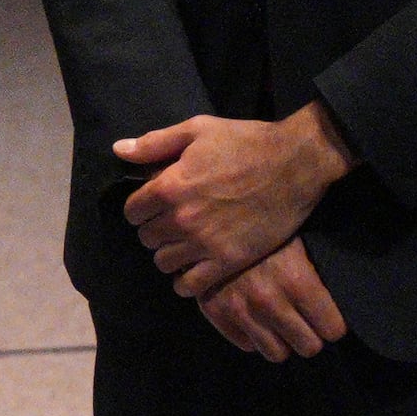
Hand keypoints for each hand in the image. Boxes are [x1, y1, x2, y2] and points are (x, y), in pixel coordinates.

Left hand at [117, 102, 353, 296]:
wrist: (297, 162)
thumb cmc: (246, 141)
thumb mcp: (198, 129)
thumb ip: (155, 143)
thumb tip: (119, 150)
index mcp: (170, 186)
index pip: (132, 212)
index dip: (140, 209)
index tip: (154, 206)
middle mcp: (182, 219)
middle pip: (147, 238)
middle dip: (155, 230)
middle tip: (172, 223)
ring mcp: (205, 243)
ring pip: (163, 263)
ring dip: (169, 254)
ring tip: (183, 245)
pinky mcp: (229, 260)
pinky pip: (191, 285)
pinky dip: (186, 281)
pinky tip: (193, 269)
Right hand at [200, 240, 353, 362]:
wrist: (212, 219)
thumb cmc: (265, 230)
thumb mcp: (300, 245)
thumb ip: (315, 279)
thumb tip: (333, 308)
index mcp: (298, 283)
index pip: (333, 330)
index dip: (333, 323)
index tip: (328, 318)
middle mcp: (270, 302)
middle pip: (309, 347)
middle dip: (311, 335)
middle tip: (306, 322)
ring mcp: (241, 311)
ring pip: (277, 353)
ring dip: (282, 340)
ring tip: (280, 323)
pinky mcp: (217, 313)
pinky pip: (247, 345)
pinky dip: (254, 335)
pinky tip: (256, 317)